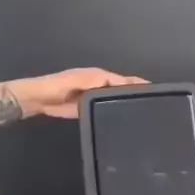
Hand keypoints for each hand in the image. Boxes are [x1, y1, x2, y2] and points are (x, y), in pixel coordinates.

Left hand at [30, 68, 147, 118]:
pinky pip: (104, 110)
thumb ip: (102, 82)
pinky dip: (114, 111)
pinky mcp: (87, 109)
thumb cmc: (60, 86)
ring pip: (114, 99)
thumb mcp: (83, 80)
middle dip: (136, 93)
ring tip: (143, 111)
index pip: (124, 80)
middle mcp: (100, 85)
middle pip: (121, 89)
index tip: (154, 91)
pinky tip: (122, 119)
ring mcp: (93, 98)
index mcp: (100, 75)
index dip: (137, 85)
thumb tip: (124, 85)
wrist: (40, 99)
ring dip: (126, 103)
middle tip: (153, 103)